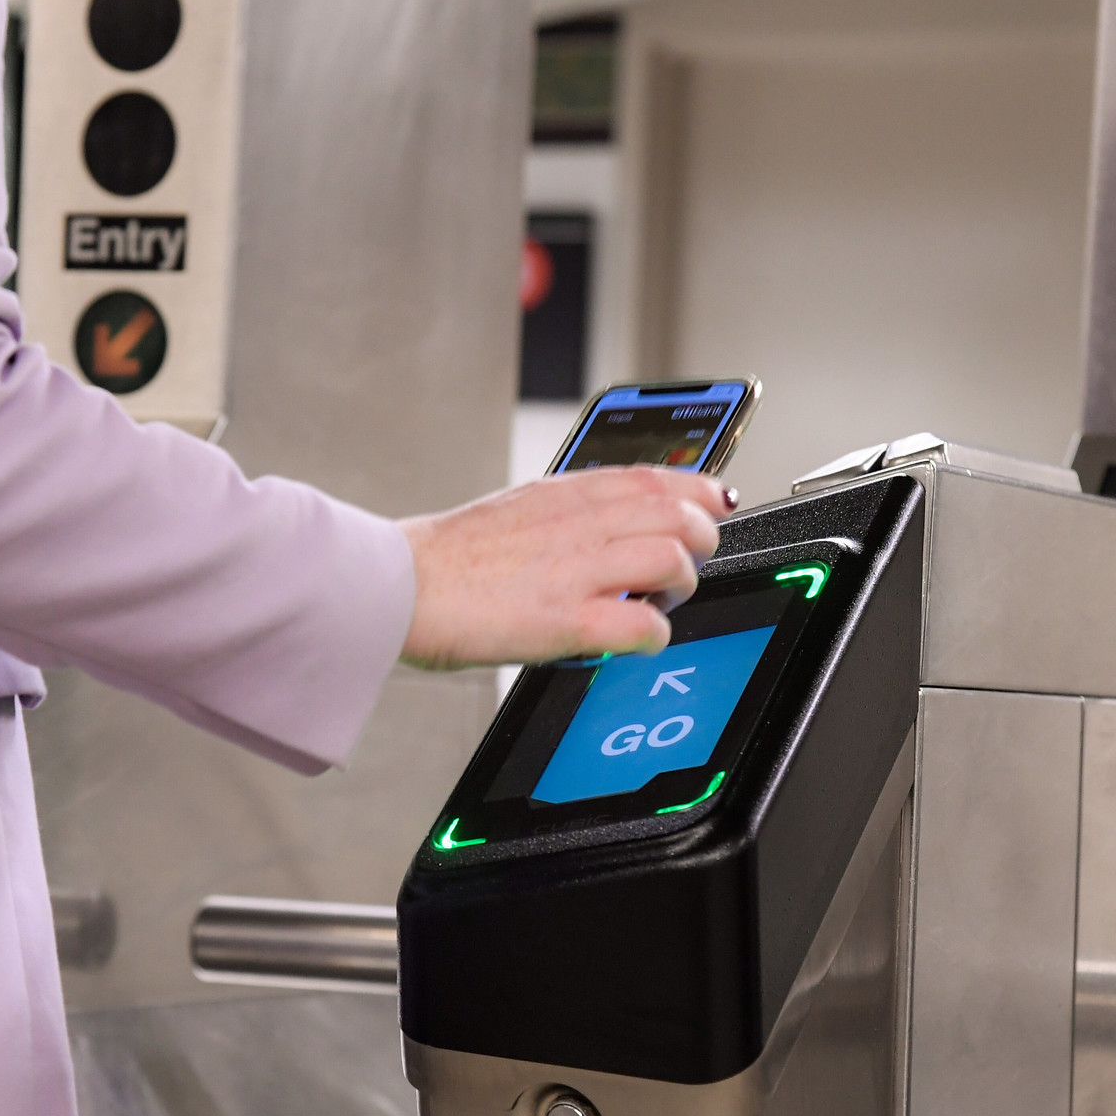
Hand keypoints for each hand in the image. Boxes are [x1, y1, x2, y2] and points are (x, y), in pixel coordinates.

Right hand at [398, 467, 735, 670]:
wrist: (399, 584)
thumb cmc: (446, 558)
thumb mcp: (515, 508)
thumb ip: (565, 512)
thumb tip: (602, 523)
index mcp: (565, 493)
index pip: (657, 475)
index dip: (699, 489)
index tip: (716, 501)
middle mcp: (580, 524)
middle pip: (680, 515)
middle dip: (699, 541)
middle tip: (684, 566)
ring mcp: (577, 570)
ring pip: (673, 560)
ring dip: (679, 587)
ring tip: (656, 603)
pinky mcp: (568, 619)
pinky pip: (644, 626)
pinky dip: (653, 636)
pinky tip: (635, 640)